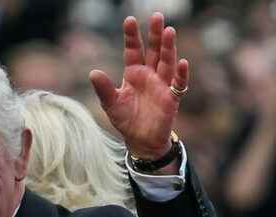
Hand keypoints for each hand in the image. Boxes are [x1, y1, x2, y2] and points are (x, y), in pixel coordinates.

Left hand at [90, 13, 188, 159]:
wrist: (140, 141)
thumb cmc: (125, 120)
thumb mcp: (111, 104)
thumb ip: (104, 89)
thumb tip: (93, 72)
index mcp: (133, 73)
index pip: (133, 50)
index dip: (132, 36)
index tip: (129, 20)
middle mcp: (149, 75)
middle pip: (153, 50)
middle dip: (154, 34)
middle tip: (156, 15)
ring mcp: (162, 85)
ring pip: (167, 62)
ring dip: (169, 47)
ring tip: (169, 31)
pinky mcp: (172, 98)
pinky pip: (178, 84)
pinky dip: (180, 74)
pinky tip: (182, 62)